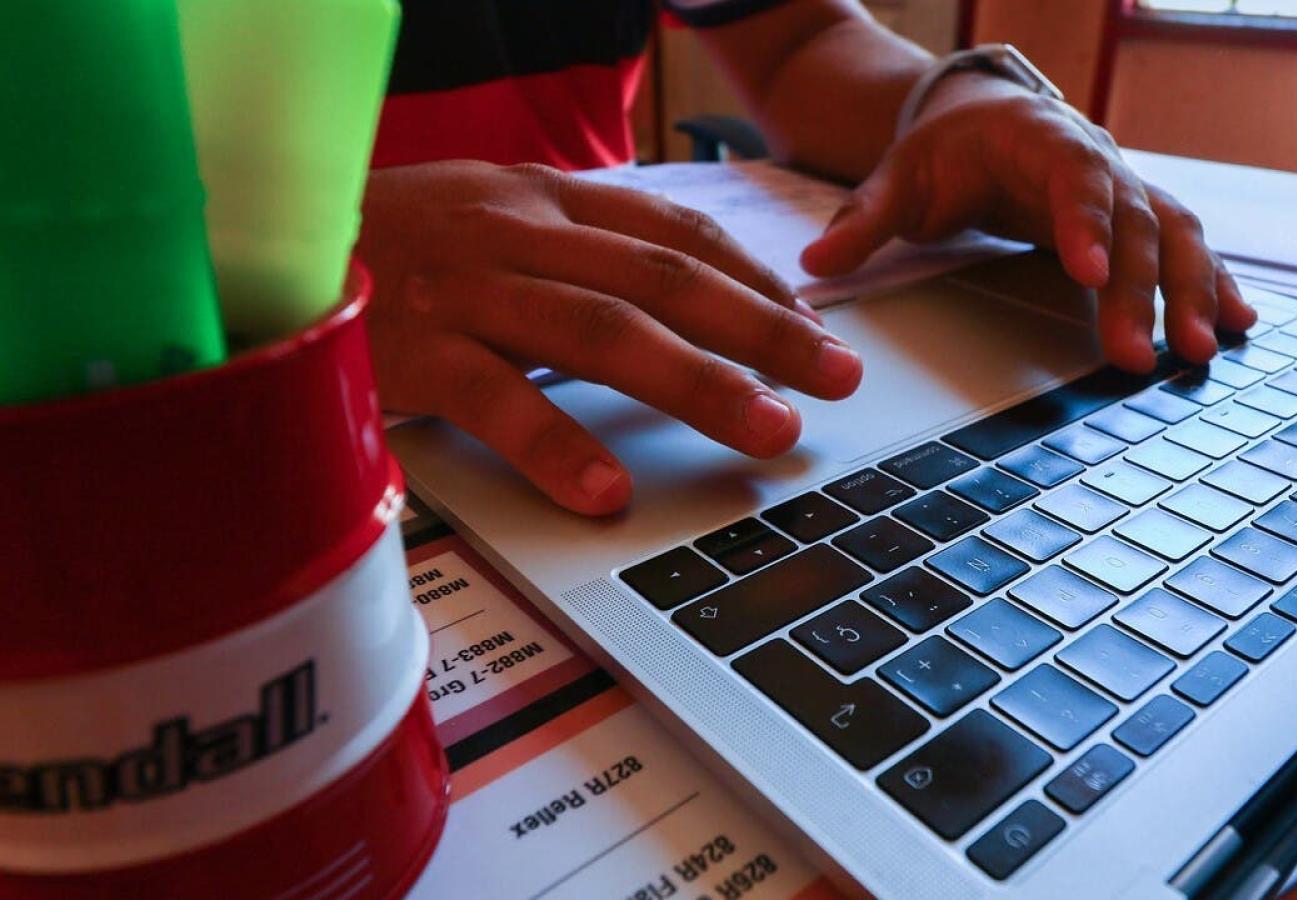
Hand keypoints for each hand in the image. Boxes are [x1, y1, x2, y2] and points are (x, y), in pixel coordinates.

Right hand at [358, 161, 862, 515]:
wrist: (251, 244)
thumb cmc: (382, 244)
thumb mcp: (485, 217)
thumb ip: (572, 249)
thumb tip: (672, 294)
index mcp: (543, 203)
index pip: (674, 234)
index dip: (754, 281)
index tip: (815, 326)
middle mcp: (517, 236)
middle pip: (664, 280)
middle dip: (762, 329)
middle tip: (836, 376)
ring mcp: (465, 292)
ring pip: (603, 331)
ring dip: (696, 382)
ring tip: (768, 428)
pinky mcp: (409, 353)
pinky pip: (495, 400)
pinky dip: (556, 446)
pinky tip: (609, 493)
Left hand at [801, 80, 1254, 372]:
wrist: (991, 117)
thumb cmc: (948, 149)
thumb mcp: (900, 176)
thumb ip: (863, 220)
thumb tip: (813, 266)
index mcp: (1038, 140)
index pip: (1071, 178)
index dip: (1083, 222)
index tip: (1088, 271)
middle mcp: (1096, 161)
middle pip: (1129, 222)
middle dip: (1140, 289)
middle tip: (1141, 354)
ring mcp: (1127, 188)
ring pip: (1172, 236)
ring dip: (1193, 291)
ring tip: (1201, 351)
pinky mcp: (1140, 218)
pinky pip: (1187, 247)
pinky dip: (1217, 282)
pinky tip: (1240, 325)